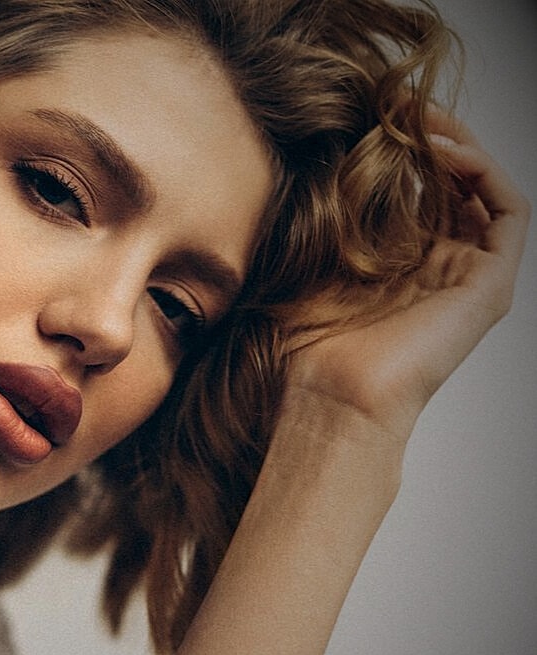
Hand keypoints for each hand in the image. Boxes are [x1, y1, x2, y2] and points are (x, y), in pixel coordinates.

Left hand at [285, 111, 529, 443]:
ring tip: (424, 120)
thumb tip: (314, 156)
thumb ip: (319, 217)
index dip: (402, 147)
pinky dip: (485, 173)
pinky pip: (509, 212)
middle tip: (403, 102)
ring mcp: (467, 276)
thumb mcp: (304, 264)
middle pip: (452, 183)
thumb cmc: (304, 344)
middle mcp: (438, 267)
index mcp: (396, 264)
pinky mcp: (490, 285)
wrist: (328, 394)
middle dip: (433, 136)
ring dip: (460, 146)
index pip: (415, 189)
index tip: (373, 111)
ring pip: (483, 190)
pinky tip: (444, 152)